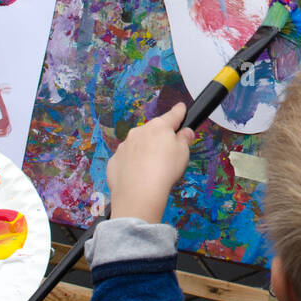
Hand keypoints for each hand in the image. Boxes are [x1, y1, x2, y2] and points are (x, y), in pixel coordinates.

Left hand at [106, 104, 194, 223]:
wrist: (139, 193)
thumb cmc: (164, 171)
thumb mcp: (184, 152)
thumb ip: (185, 139)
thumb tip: (185, 133)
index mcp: (159, 127)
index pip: (173, 114)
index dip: (180, 111)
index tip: (181, 108)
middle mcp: (139, 132)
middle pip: (154, 130)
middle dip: (161, 138)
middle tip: (170, 154)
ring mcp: (125, 145)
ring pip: (139, 144)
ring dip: (146, 151)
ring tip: (154, 169)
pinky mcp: (115, 160)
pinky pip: (127, 158)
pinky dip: (133, 164)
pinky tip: (140, 175)